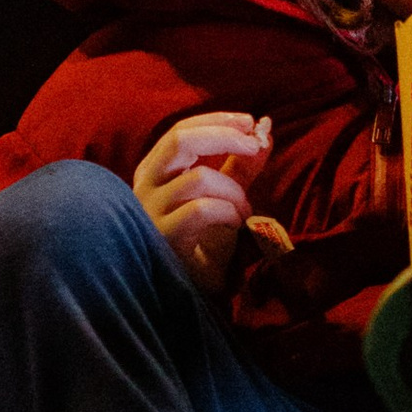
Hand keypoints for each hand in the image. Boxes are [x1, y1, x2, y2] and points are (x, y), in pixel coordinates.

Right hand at [133, 111, 271, 292]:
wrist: (189, 290)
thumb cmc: (201, 240)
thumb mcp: (222, 196)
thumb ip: (240, 166)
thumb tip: (265, 131)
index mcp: (155, 171)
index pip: (181, 130)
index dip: (217, 121)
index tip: (251, 122)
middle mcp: (146, 186)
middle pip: (180, 140)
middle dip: (224, 136)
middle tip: (255, 143)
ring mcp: (151, 213)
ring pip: (198, 178)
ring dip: (233, 189)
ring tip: (245, 209)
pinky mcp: (164, 239)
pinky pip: (201, 211)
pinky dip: (228, 211)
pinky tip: (237, 224)